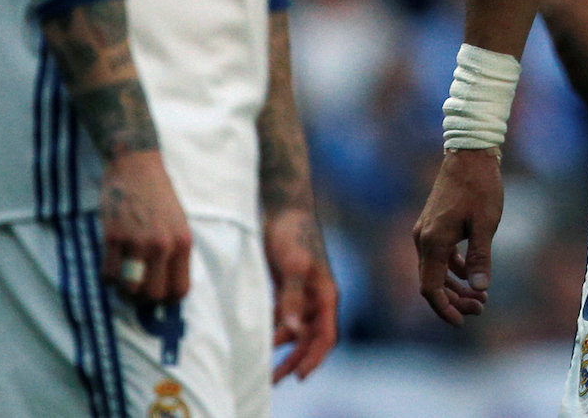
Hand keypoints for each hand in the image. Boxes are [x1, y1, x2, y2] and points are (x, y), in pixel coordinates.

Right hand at [100, 151, 192, 303]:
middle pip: (153, 295)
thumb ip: (173, 253)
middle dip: (143, 298)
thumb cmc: (158, 196)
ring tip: (123, 277)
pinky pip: (108, 274)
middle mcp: (162, 245)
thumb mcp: (177, 224)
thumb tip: (165, 288)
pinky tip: (111, 262)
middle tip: (137, 288)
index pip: (179, 290)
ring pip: (129, 289)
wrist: (136, 166)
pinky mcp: (113, 237)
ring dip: (123, 289)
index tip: (157, 298)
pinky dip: (108, 276)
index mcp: (183, 243)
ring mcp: (137, 242)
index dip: (167, 301)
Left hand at [264, 208, 338, 380]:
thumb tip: (291, 330)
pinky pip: (286, 318)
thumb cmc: (293, 234)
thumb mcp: (293, 266)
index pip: (326, 335)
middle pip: (311, 339)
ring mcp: (304, 294)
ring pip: (298, 331)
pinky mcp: (289, 288)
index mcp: (327, 295)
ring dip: (284, 348)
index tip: (298, 376)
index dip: (314, 357)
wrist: (285, 208)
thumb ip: (292, 298)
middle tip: (274, 379)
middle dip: (296, 360)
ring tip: (265, 366)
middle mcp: (318, 299)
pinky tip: (260, 340)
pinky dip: (276, 332)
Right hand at [412, 148, 502, 325]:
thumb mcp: (485, 224)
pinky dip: (453, 269)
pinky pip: (439, 256)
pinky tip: (471, 275)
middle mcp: (423, 239)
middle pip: (432, 282)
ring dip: (454, 286)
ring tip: (480, 297)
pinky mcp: (433, 225)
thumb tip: (480, 288)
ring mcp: (426, 231)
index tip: (463, 321)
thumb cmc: (480, 186)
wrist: (469, 153)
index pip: (431, 288)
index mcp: (432, 241)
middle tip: (481, 308)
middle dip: (454, 300)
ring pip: (435, 270)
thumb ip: (480, 257)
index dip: (445, 308)